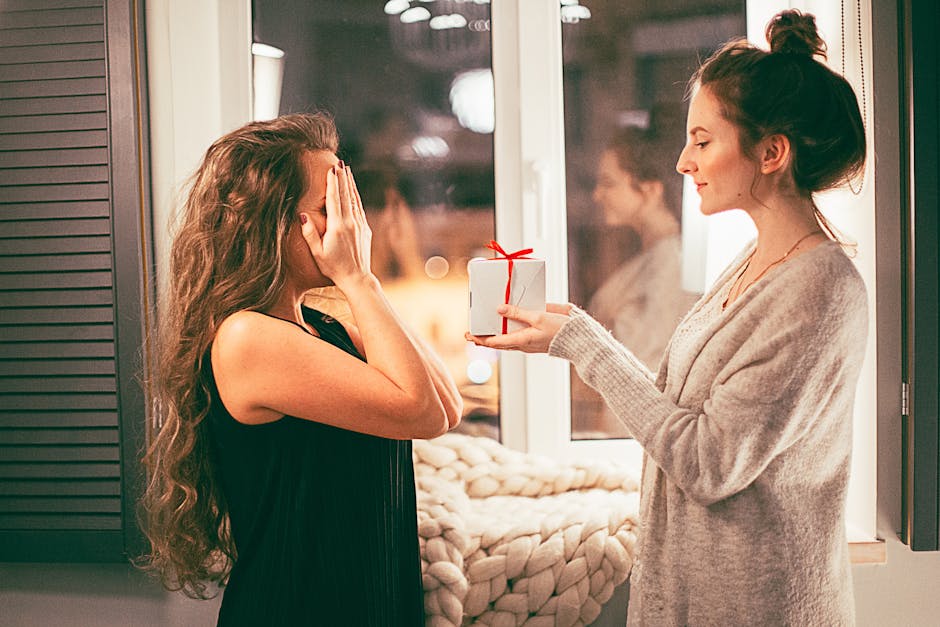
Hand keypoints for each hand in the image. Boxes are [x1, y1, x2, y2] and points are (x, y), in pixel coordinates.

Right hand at [301, 163, 372, 286]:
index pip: (334, 199)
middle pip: (346, 195)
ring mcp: (360, 225)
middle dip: (342, 178)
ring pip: (355, 200)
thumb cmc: (334, 267)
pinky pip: (359, 208)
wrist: (357, 278)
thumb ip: (309, 233)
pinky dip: (355, 197)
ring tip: (347, 170)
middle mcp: (351, 223)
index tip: (332, 169)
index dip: (333, 183)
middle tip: (340, 163)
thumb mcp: (317, 252)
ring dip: (350, 184)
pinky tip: (353, 191)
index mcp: (337, 227)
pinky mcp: (365, 229)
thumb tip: (302, 214)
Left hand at [465, 303, 572, 352]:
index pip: (496, 342)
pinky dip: (509, 333)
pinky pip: (518, 338)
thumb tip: (500, 309)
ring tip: (484, 331)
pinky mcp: (536, 340)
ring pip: (507, 342)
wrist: (579, 340)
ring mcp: (529, 344)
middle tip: (470, 335)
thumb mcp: (538, 317)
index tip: (469, 335)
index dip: (481, 339)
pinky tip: (506, 326)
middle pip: (499, 343)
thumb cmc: (560, 330)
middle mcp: (523, 344)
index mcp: (522, 341)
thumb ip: (519, 313)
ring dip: (495, 337)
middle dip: (484, 339)